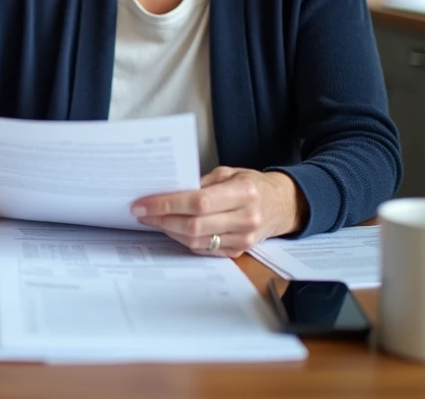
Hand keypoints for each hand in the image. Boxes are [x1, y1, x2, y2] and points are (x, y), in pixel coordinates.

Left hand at [130, 167, 307, 256]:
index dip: (167, 204)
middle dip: (161, 219)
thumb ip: (201, 182)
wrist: (282, 205)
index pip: (197, 202)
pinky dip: (183, 240)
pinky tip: (171, 229)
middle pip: (194, 225)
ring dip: (169, 231)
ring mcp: (243, 239)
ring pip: (196, 241)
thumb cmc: (252, 184)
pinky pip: (204, 249)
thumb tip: (168, 191)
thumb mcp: (229, 173)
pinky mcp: (239, 251)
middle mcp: (245, 218)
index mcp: (243, 193)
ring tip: (153, 220)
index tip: (143, 204)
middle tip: (141, 213)